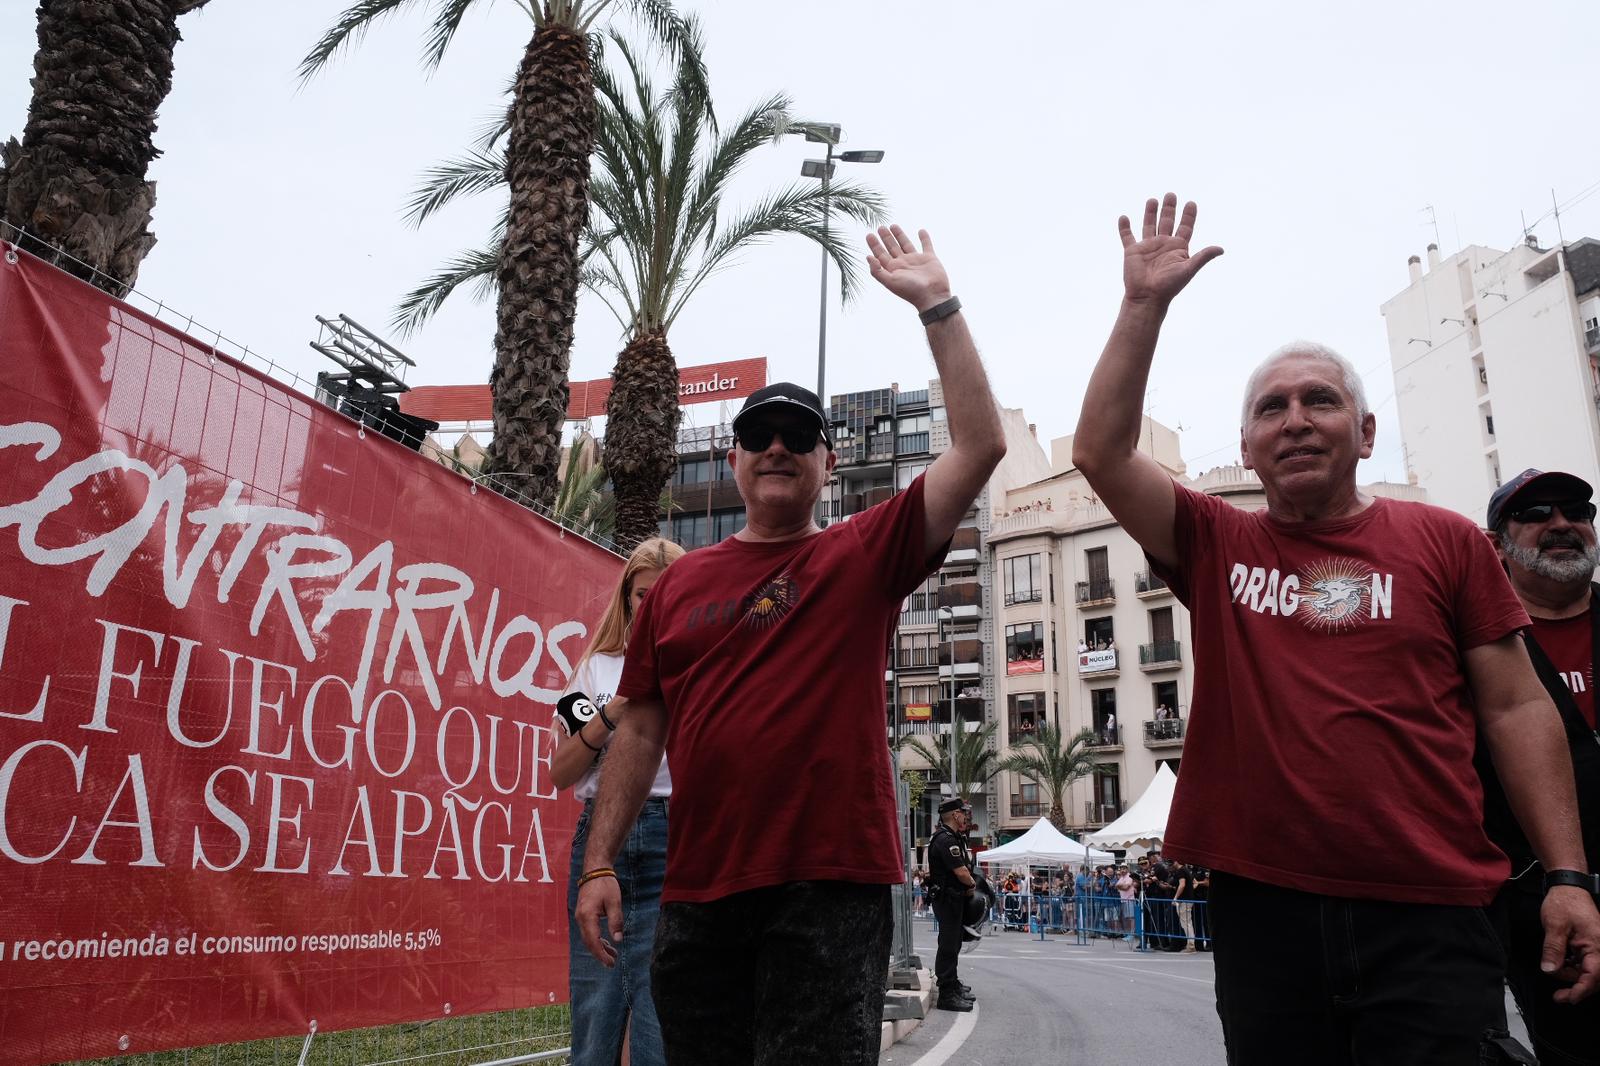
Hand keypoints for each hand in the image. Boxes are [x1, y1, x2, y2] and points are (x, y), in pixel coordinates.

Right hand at [575, 873, 622, 967]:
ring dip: (599, 947)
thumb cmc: (606, 885)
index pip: (593, 941)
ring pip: (588, 937)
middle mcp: (580, 918)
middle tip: (612, 963)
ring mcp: (580, 916)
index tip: (610, 963)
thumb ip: (616, 921)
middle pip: (589, 942)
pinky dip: (596, 939)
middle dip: (600, 954)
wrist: (595, 870)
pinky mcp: (583, 914)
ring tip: (613, 954)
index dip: (601, 954)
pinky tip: (606, 942)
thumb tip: (618, 940)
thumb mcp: (614, 902)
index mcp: (587, 916)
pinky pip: (588, 931)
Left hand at [866, 225, 950, 312]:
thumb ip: (877, 271)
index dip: (874, 245)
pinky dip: (924, 238)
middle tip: (880, 227)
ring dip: (900, 235)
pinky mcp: (929, 258)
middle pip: (892, 247)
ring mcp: (916, 260)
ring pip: (906, 244)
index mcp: (893, 269)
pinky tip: (921, 231)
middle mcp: (903, 264)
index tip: (869, 235)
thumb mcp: (890, 281)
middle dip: (885, 238)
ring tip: (893, 225)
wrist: (932, 295)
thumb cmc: (910, 290)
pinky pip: (926, 245)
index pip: (881, 255)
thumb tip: (868, 257)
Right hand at [1118, 193, 1222, 306]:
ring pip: (1149, 225)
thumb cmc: (1169, 286)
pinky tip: (1124, 217)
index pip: (1185, 226)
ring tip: (1152, 200)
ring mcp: (1147, 247)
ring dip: (1150, 212)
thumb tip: (1221, 249)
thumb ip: (1203, 256)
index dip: (1189, 215)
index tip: (1191, 203)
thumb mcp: (1188, 269)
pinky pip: (1127, 236)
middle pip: (1167, 221)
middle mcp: (1163, 245)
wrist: (1147, 297)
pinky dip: (1124, 227)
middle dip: (1169, 208)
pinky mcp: (1132, 251)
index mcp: (1177, 247)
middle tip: (1171, 194)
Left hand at [1540, 885, 1599, 1002]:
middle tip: (1559, 996)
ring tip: (1554, 967)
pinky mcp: (1589, 946)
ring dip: (1572, 976)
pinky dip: (1573, 967)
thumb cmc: (1564, 902)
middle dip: (1576, 987)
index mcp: (1596, 945)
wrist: (1568, 888)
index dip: (1581, 990)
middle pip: (1593, 978)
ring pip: (1587, 972)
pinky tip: (1560, 962)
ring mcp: (1595, 947)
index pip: (1592, 976)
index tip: (1570, 999)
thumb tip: (1550, 970)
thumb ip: (1553, 949)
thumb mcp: (1554, 926)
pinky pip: (1584, 963)